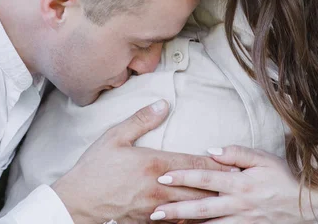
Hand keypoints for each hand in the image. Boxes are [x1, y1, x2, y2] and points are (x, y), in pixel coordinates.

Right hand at [52, 100, 228, 223]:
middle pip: (198, 188)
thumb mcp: (115, 136)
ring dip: (209, 203)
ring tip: (228, 200)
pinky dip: (191, 219)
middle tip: (240, 182)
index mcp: (154, 165)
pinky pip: (175, 222)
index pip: (193, 163)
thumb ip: (141, 119)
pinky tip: (200, 218)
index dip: (215, 163)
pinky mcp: (147, 222)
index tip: (233, 162)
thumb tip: (163, 104)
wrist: (76, 203)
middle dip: (219, 185)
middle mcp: (159, 189)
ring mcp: (155, 209)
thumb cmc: (95, 168)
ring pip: (190, 207)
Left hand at [151, 145, 317, 223]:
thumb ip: (237, 152)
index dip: (183, 177)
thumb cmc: (282, 175)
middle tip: (154, 211)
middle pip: (202, 208)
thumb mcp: (262, 157)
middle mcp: (238, 204)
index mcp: (240, 182)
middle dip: (176, 210)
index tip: (163, 176)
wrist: (307, 202)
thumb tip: (211, 151)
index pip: (206, 178)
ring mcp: (243, 221)